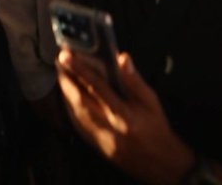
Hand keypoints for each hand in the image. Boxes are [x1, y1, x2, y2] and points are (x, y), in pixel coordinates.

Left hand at [56, 50, 193, 184]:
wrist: (162, 164)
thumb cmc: (156, 129)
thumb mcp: (151, 101)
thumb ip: (134, 80)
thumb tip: (122, 57)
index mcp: (126, 117)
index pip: (99, 89)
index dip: (81, 70)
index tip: (68, 56)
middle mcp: (112, 129)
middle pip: (81, 102)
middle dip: (67, 80)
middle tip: (60, 62)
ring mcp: (102, 140)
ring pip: (76, 114)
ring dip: (65, 93)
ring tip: (62, 75)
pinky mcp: (97, 147)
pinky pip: (78, 126)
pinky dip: (70, 108)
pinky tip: (68, 97)